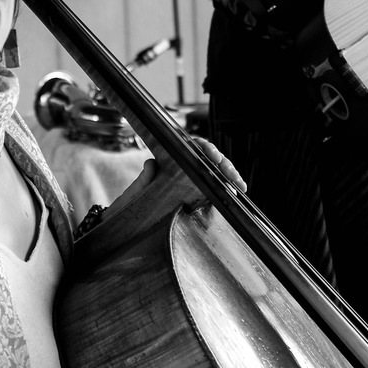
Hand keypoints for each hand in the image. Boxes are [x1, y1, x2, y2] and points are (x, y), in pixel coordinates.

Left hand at [127, 137, 245, 194]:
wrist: (128, 221)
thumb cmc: (132, 202)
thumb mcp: (136, 190)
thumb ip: (144, 178)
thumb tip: (150, 163)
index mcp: (171, 159)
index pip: (192, 146)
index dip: (205, 148)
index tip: (212, 155)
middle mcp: (183, 167)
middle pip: (209, 158)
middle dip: (224, 164)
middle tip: (231, 173)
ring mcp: (191, 180)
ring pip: (215, 172)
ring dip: (229, 175)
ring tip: (238, 184)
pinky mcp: (196, 195)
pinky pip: (214, 188)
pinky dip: (225, 188)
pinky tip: (234, 192)